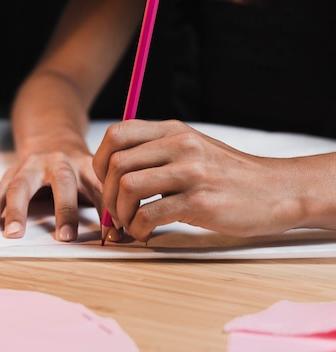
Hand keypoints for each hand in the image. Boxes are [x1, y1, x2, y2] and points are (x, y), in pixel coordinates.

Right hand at [0, 133, 111, 241]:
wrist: (51, 135)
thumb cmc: (78, 167)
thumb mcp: (95, 178)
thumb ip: (106, 205)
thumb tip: (121, 237)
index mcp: (85, 165)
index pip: (100, 188)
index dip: (107, 211)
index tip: (113, 237)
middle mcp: (59, 162)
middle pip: (62, 182)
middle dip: (65, 210)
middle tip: (65, 238)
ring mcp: (32, 165)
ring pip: (22, 185)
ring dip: (17, 210)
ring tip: (13, 233)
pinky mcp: (12, 171)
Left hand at [93, 119, 308, 240]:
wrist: (277, 190)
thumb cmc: (228, 175)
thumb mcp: (192, 149)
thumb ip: (156, 153)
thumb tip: (112, 175)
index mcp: (173, 131)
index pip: (117, 134)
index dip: (100, 160)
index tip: (106, 182)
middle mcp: (180, 146)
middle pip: (116, 163)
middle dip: (107, 193)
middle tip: (116, 212)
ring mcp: (191, 173)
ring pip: (128, 187)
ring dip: (120, 213)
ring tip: (131, 224)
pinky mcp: (199, 202)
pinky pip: (149, 215)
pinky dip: (138, 229)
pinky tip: (145, 233)